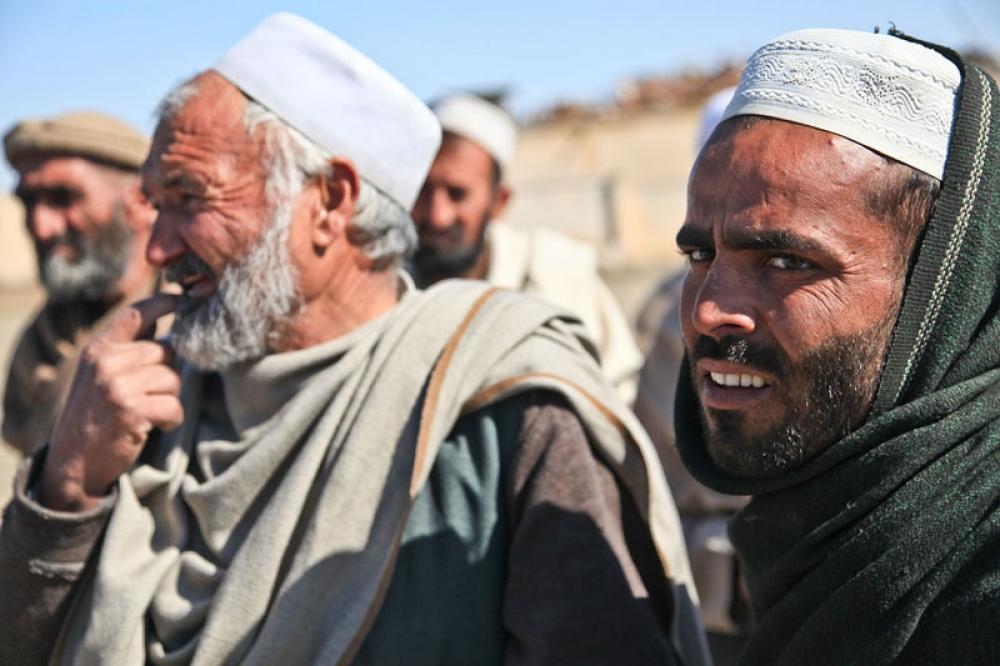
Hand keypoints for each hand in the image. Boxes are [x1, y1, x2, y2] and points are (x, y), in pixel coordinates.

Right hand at [40, 294, 181, 511]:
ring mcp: (117, 384)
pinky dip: (171, 419)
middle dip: (169, 374)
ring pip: (173, 378)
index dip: (164, 302)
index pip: (136, 313)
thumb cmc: (95, 416)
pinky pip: (174, 405)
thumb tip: (168, 325)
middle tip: (152, 395)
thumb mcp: (101, 375)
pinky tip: (155, 426)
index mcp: (98, 349)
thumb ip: (129, 350)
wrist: (74, 462)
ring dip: (170, 399)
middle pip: (167, 351)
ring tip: (148, 412)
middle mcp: (106, 361)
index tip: (182, 298)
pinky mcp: (131, 408)